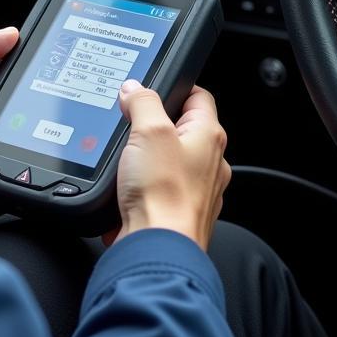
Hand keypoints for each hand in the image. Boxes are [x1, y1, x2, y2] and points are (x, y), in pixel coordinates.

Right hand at [111, 81, 230, 250]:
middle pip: (183, 130)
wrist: (158, 249)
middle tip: (133, 124)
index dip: (177, 87)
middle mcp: (211, 163)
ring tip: (127, 162)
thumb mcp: (148, 131)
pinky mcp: (181, 213)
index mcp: (209, 136)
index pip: (199, 96)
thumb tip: (135, 89)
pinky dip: (143, 190)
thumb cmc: (164, 195)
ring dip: (148, 160)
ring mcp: (199, 191)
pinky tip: (126, 192)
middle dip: (155, 126)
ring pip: (170, 162)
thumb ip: (143, 102)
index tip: (154, 86)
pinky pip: (160, 192)